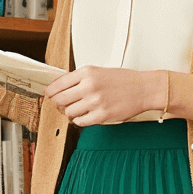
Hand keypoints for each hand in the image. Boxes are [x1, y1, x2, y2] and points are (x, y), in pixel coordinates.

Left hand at [43, 66, 166, 125]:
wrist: (143, 89)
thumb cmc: (123, 80)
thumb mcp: (99, 71)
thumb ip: (79, 77)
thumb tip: (59, 84)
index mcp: (87, 72)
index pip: (59, 83)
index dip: (50, 91)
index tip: (49, 95)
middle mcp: (89, 86)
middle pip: (60, 99)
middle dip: (58, 104)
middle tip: (61, 105)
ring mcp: (95, 102)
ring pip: (69, 112)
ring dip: (69, 113)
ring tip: (76, 110)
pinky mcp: (102, 115)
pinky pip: (80, 122)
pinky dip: (79, 120)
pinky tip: (84, 116)